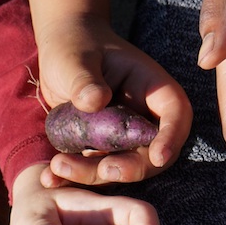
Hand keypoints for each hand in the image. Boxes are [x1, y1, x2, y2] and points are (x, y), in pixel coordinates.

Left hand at [35, 19, 192, 186]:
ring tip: (59, 168)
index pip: (176, 116)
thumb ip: (85, 78)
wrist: (60, 55)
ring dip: (94, 175)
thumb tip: (94, 100)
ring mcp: (126, 138)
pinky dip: (73, 176)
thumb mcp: (76, 58)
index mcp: (156, 91)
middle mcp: (147, 119)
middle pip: (152, 153)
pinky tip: (49, 178)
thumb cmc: (75, 46)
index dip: (171, 139)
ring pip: (121, 166)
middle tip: (105, 172)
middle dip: (131, 168)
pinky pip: (94, 169)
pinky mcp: (104, 150)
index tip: (158, 157)